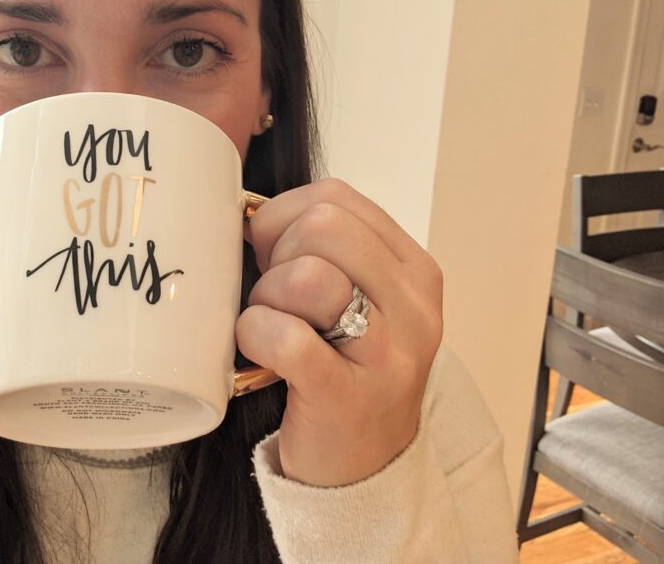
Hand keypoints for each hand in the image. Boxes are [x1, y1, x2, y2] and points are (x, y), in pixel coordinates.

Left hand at [236, 178, 442, 486]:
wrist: (366, 465)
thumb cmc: (344, 367)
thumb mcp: (358, 297)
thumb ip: (322, 248)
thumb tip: (249, 212)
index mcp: (413, 268)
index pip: (336, 198)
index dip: (284, 216)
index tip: (276, 255)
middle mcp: (414, 304)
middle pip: (322, 225)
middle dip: (277, 253)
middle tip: (276, 295)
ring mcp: (389, 352)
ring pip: (308, 275)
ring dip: (268, 297)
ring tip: (275, 325)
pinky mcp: (350, 396)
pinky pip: (287, 337)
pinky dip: (257, 334)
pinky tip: (262, 352)